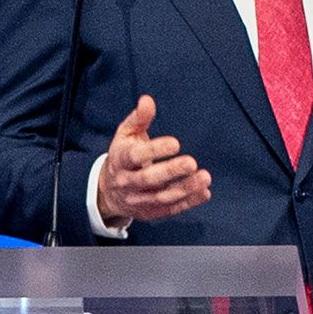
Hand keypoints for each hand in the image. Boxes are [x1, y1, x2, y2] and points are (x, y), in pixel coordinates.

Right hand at [93, 95, 211, 226]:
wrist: (108, 191)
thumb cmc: (123, 156)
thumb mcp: (126, 135)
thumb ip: (139, 119)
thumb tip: (147, 100)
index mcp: (120, 160)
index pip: (135, 156)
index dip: (154, 150)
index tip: (175, 143)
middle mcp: (127, 182)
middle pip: (148, 179)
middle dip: (170, 172)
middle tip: (191, 162)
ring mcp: (138, 200)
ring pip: (161, 197)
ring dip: (184, 189)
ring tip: (205, 177)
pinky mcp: (150, 213)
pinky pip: (170, 210)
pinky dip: (189, 203)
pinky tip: (204, 192)